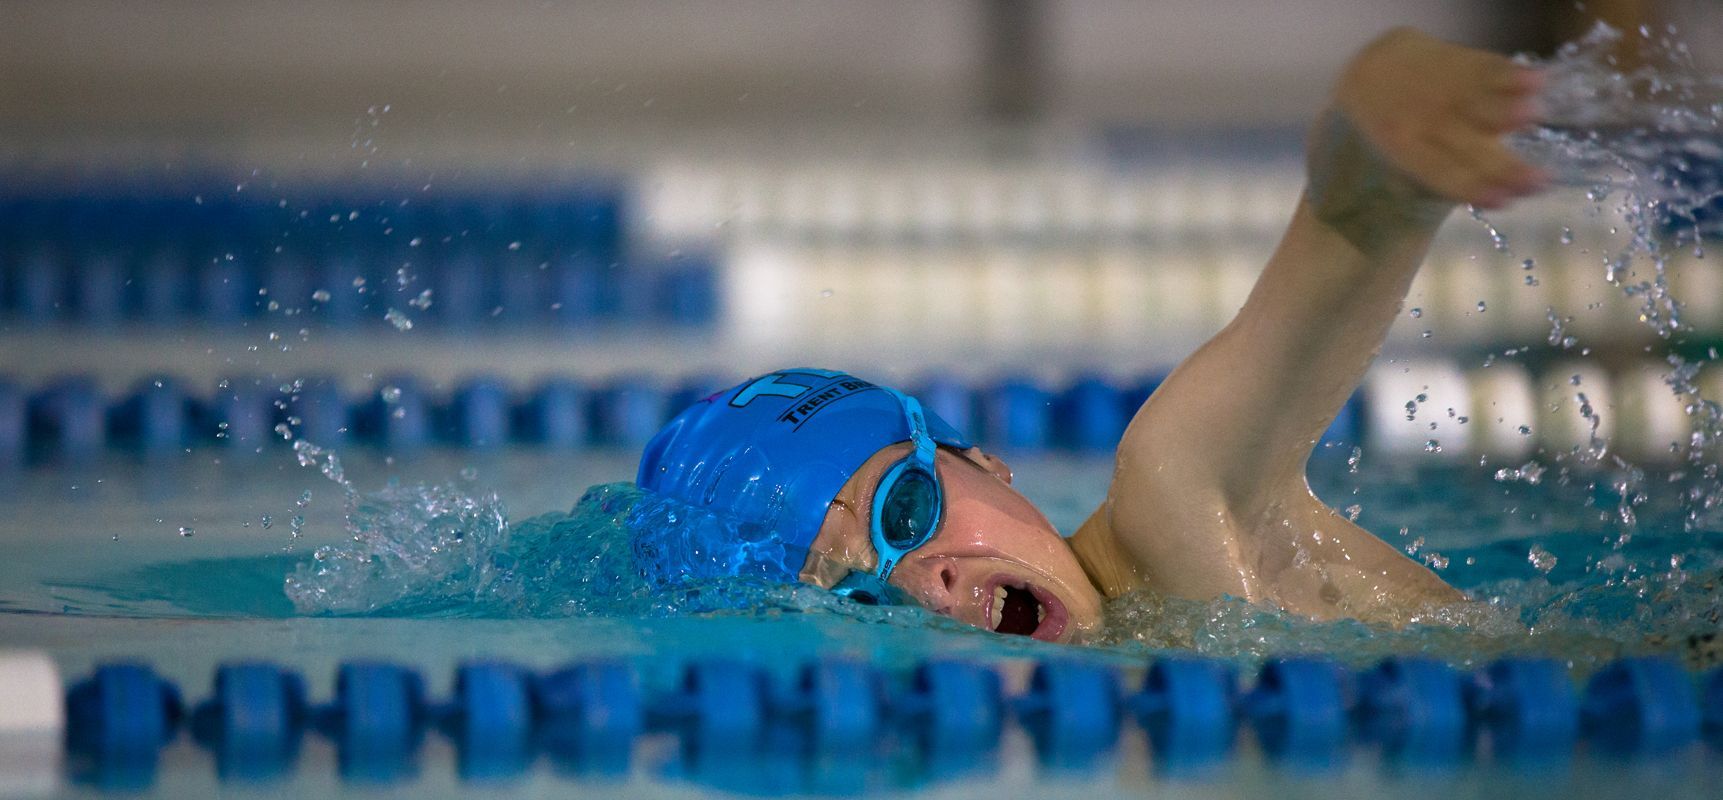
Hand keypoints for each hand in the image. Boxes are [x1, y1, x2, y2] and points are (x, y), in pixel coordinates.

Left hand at [1327, 27, 1546, 209]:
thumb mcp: (1402, 155)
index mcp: (1404, 151)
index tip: (1506, 201)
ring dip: (1504, 109)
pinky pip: (1485, 67)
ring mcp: (1442, 89)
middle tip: (1541, 179)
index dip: (1473, 188)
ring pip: (1475, 103)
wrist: (1374, 69)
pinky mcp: (1458, 61)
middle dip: (1504, 165)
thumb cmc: (1398, 127)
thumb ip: (1443, 173)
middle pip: (1468, 147)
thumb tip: (1501, 197)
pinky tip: (1536, 80)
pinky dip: (1510, 74)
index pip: (1442, 174)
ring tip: (1532, 116)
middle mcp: (1423, 121)